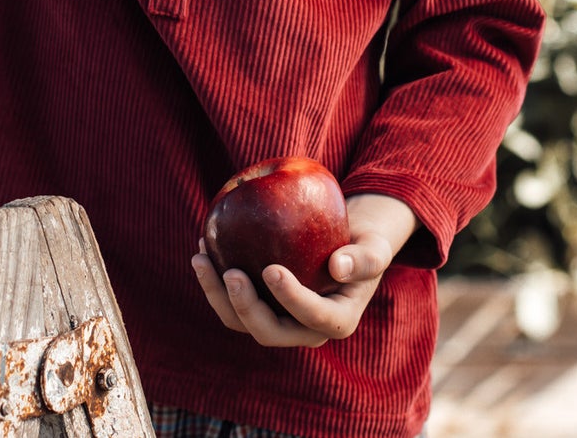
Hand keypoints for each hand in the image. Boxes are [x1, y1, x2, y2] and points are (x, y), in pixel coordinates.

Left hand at [191, 192, 416, 347]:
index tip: (271, 269)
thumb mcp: (375, 248)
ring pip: (242, 321)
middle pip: (269, 331)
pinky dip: (214, 278)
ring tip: (201, 257)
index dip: (290, 299)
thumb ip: (364, 258)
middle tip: (230, 272)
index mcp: (337, 321)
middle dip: (245, 307)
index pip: (312, 317)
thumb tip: (339, 266)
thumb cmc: (363, 244)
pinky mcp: (260, 306)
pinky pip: (232, 300)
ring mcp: (279, 321)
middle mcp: (305, 330)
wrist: (346, 248)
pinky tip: (204, 246)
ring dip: (217, 295)